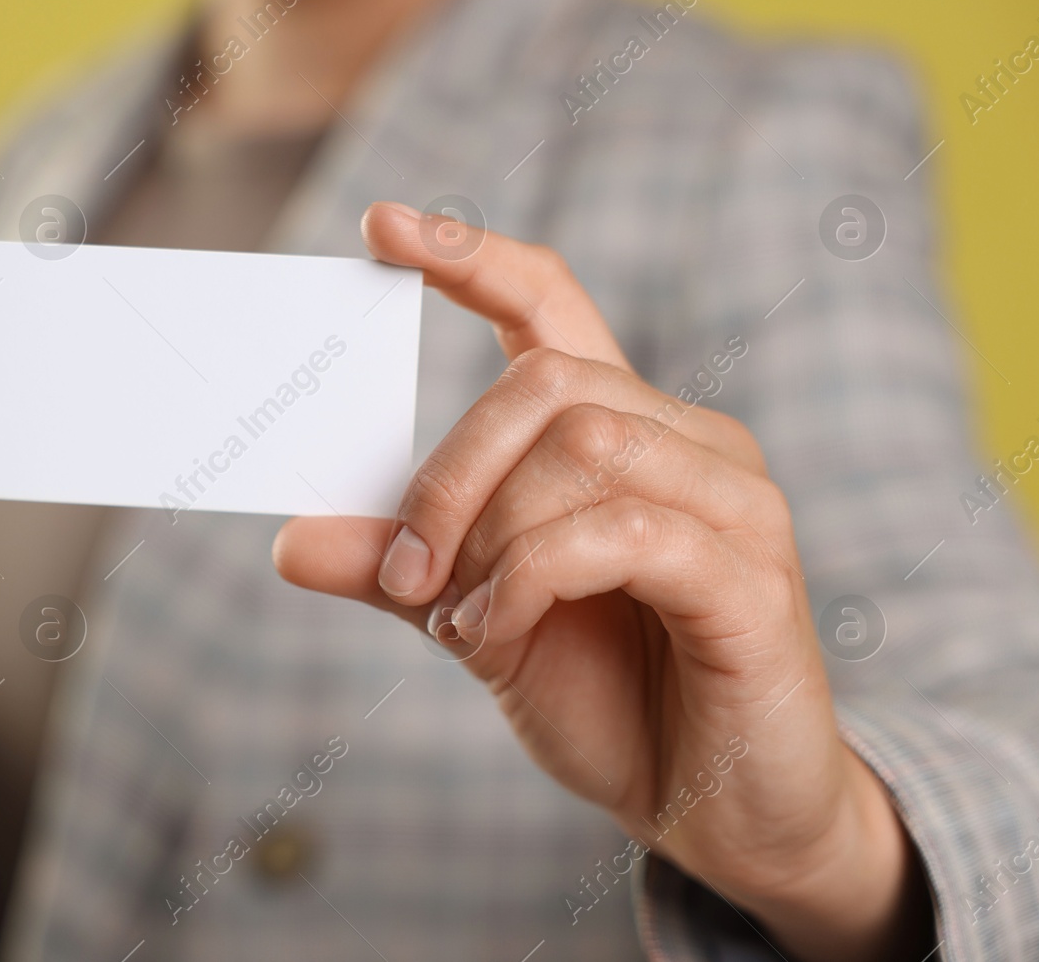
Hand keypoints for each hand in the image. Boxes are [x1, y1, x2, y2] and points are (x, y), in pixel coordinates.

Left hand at [274, 203, 929, 959]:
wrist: (718, 811)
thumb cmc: (611, 698)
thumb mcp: (477, 622)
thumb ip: (398, 572)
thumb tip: (288, 540)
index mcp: (622, 434)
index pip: (550, 307)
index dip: (471, 257)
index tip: (380, 227)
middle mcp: (688, 442)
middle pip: (544, 383)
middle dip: (446, 475)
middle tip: (404, 572)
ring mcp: (734, 502)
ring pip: (580, 448)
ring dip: (488, 536)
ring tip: (461, 618)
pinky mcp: (750, 576)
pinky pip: (618, 533)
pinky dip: (528, 581)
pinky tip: (493, 635)